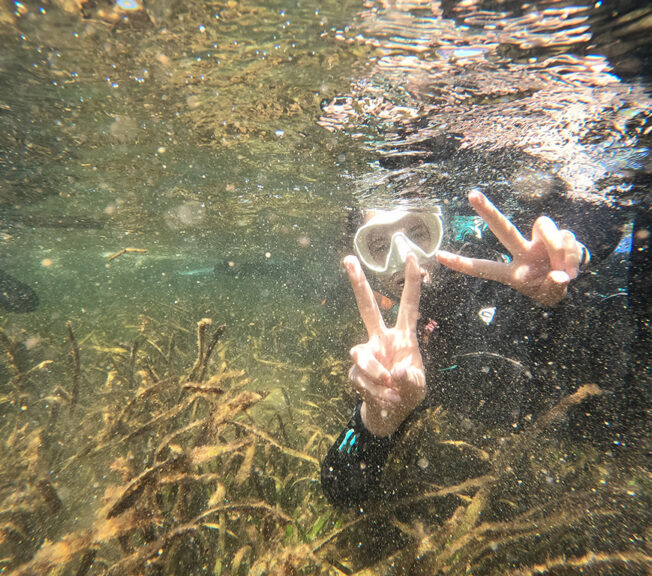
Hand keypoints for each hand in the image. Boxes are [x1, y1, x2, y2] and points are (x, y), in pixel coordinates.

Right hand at [344, 253, 425, 436]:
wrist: (390, 414)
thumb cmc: (409, 393)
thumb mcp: (418, 387)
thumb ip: (411, 378)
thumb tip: (396, 369)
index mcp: (403, 337)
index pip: (408, 305)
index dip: (412, 282)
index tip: (413, 257)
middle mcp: (381, 339)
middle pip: (367, 307)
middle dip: (358, 284)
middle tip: (348, 259)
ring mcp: (366, 354)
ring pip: (361, 355)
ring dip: (376, 374)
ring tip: (391, 389)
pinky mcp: (355, 372)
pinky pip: (361, 379)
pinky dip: (376, 392)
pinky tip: (387, 398)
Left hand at [437, 191, 585, 305]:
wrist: (573, 279)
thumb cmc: (552, 287)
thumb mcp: (551, 293)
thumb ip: (554, 285)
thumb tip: (560, 275)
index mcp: (512, 271)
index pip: (484, 267)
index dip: (462, 263)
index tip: (438, 256)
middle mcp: (521, 250)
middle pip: (502, 228)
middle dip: (487, 211)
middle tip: (471, 194)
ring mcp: (539, 240)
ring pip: (545, 229)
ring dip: (559, 250)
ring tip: (565, 273)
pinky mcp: (559, 234)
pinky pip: (566, 237)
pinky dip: (572, 255)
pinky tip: (572, 268)